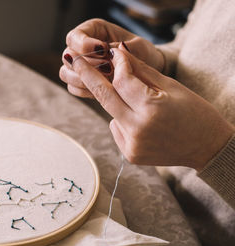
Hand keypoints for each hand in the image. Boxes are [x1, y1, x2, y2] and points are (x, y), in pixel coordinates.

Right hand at [60, 19, 164, 97]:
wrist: (147, 71)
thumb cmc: (143, 54)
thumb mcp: (139, 47)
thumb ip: (123, 48)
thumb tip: (109, 51)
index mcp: (92, 31)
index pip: (74, 37)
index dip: (84, 44)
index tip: (103, 49)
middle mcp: (81, 48)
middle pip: (67, 56)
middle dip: (86, 64)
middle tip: (107, 68)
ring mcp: (79, 66)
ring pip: (65, 73)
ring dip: (83, 79)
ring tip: (105, 80)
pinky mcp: (81, 82)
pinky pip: (73, 88)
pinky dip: (84, 91)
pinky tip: (101, 91)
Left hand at [71, 44, 234, 170]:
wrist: (206, 147)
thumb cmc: (194, 112)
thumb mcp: (171, 86)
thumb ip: (141, 71)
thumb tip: (117, 53)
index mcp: (151, 110)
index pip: (122, 81)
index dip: (117, 65)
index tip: (112, 53)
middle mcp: (137, 130)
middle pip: (104, 97)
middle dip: (87, 76)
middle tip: (75, 60)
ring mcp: (131, 145)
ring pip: (110, 112)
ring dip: (117, 102)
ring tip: (142, 105)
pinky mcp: (129, 155)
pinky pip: (116, 128)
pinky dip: (123, 120)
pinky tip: (143, 123)